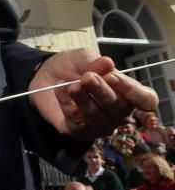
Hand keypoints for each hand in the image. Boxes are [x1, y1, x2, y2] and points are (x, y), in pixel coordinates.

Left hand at [29, 49, 157, 139]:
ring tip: (71, 85)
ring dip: (84, 100)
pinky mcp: (78, 131)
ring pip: (99, 118)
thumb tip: (108, 63)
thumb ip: (94, 62)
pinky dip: (67, 104)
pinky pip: (77, 123)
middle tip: (86, 78)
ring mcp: (100, 125)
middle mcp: (118, 112)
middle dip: (102, 92)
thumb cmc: (71, 67)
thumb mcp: (82, 57)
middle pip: (120, 109)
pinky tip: (60, 90)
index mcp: (127, 92)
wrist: (43, 75)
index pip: (145, 100)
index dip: (132, 91)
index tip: (112, 77)